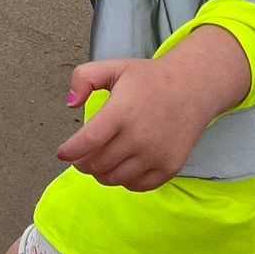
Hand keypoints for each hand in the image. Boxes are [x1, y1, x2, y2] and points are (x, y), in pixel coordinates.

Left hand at [54, 34, 248, 190]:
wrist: (192, 88)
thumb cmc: (149, 79)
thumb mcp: (113, 67)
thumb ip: (83, 78)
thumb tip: (70, 104)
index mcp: (122, 111)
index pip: (88, 141)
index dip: (70, 152)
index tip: (62, 153)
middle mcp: (139, 136)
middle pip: (97, 164)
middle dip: (83, 162)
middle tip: (83, 154)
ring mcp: (156, 155)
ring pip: (114, 179)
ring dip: (101, 173)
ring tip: (102, 158)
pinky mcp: (169, 167)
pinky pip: (136, 186)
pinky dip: (124, 180)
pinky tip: (123, 164)